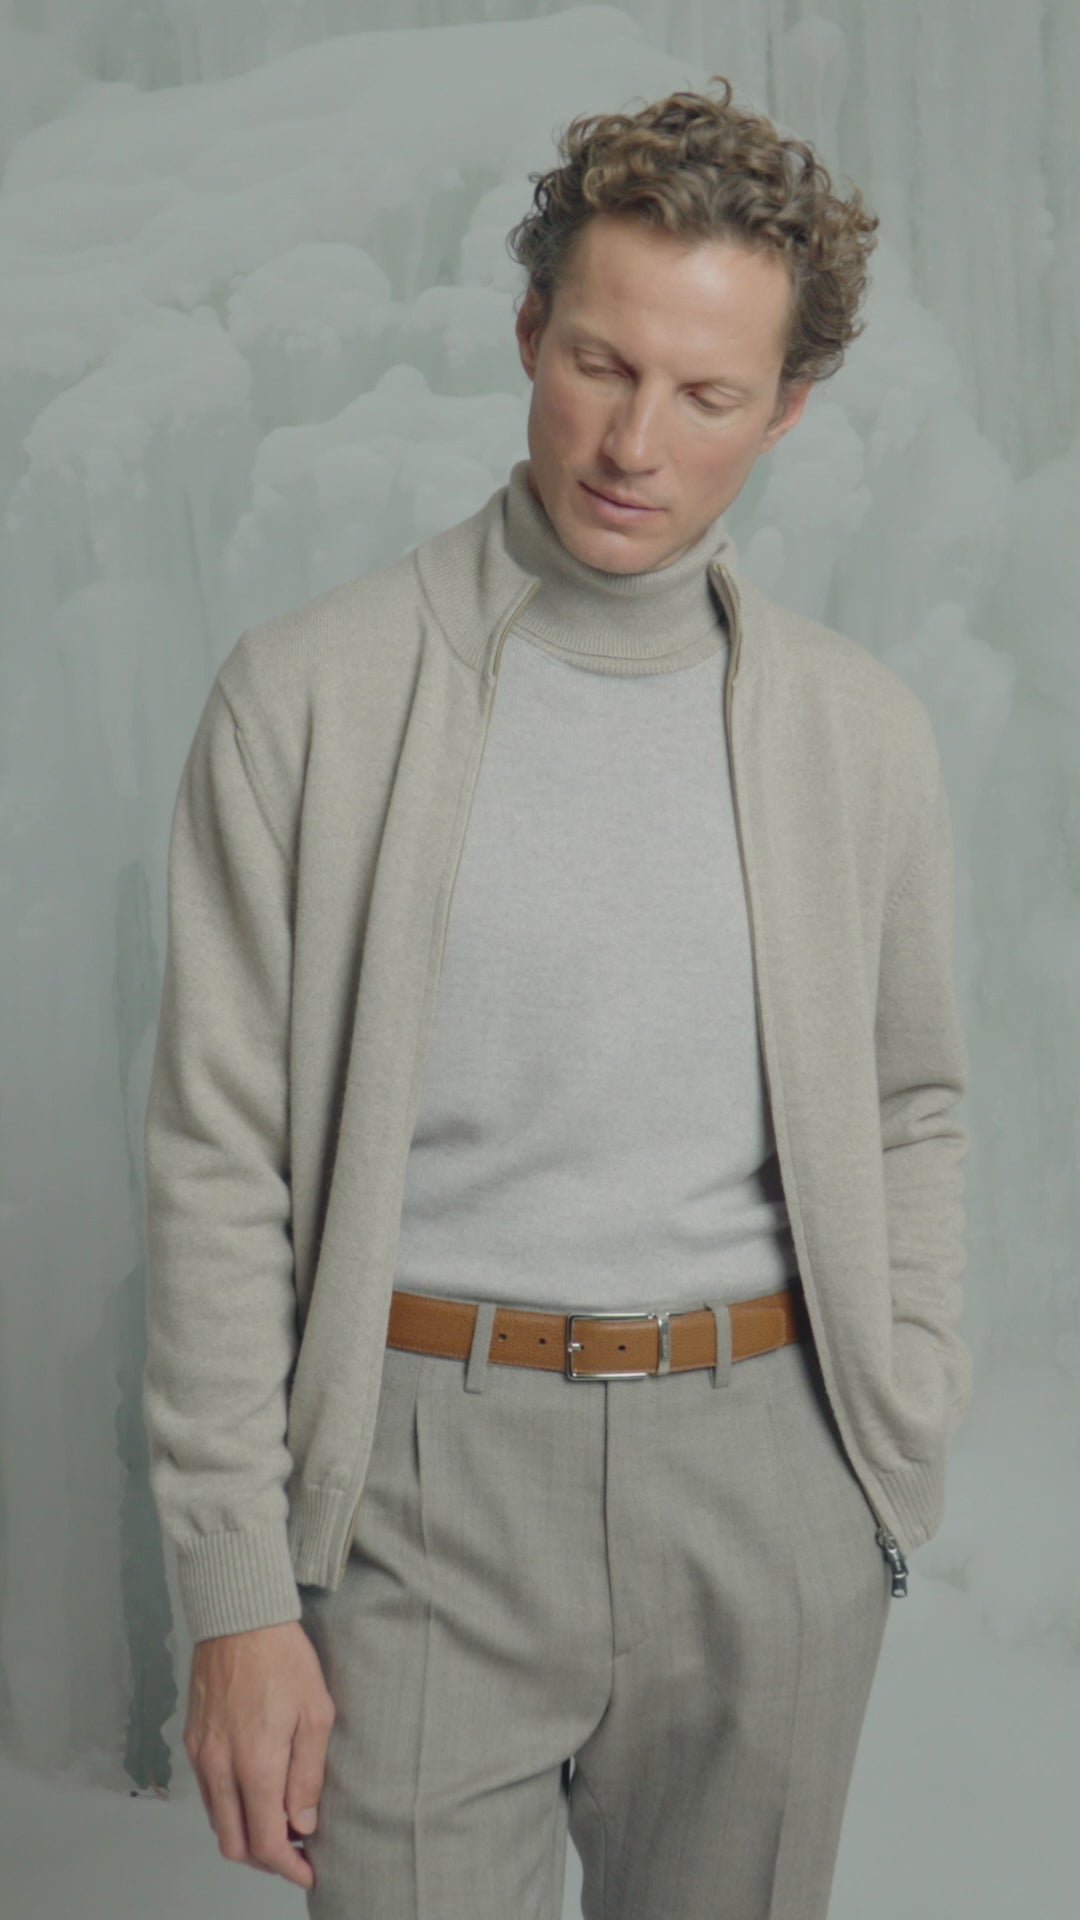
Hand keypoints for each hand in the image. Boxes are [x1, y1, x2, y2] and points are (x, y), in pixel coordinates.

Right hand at [183, 1619, 335, 1890]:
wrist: (239, 1615)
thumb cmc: (283, 1657)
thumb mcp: (315, 1713)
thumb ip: (307, 1775)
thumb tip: (303, 1824)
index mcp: (254, 1764)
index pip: (264, 1842)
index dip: (287, 1867)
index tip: (308, 1871)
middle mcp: (219, 1767)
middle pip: (234, 1843)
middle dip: (265, 1858)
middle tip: (295, 1851)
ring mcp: (201, 1755)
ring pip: (218, 1820)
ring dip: (246, 1832)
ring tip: (281, 1819)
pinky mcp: (193, 1740)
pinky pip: (208, 1792)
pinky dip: (230, 1806)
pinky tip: (256, 1789)